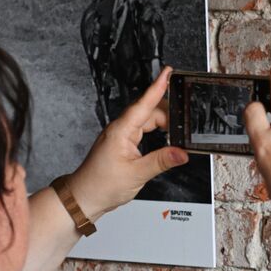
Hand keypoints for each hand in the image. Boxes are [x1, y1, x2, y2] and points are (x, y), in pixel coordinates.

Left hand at [69, 67, 187, 219]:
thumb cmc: (101, 185)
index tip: (168, 72)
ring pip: (147, 121)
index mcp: (121, 131)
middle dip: (169, 114)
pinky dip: (157, 132)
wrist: (84, 197)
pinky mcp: (122, 144)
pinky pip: (142, 130)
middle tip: (186, 121)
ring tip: (179, 131)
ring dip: (164, 125)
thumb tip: (182, 153)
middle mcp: (120, 130)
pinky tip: (165, 139)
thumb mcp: (136, 174)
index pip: (144, 104)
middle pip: (150, 112)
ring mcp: (120, 136)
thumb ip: (161, 161)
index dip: (157, 87)